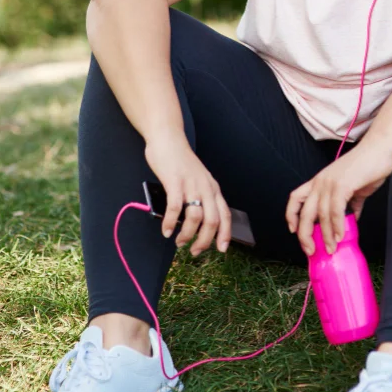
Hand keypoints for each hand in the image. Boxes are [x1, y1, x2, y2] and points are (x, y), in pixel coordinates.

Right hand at [144, 132, 231, 256]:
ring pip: (195, 218)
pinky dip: (170, 223)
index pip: (225, 215)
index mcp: (213, 188)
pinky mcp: (175, 182)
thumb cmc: (180, 162)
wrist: (168, 140)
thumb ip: (199, 197)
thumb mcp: (197, 180)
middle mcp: (206, 187)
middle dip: (204, 241)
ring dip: (187, 235)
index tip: (221, 250)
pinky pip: (175, 208)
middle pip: (212, 221)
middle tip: (195, 251)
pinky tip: (166, 230)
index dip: (225, 234)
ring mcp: (191, 184)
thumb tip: (194, 222)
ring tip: (178, 242)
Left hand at [285, 137, 391, 256]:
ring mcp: (330, 182)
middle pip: (304, 212)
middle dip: (305, 234)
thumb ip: (350, 204)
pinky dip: (338, 225)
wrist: (380, 149)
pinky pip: (335, 210)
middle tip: (311, 250)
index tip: (294, 230)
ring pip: (321, 214)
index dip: (291, 215)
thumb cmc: (368, 166)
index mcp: (319, 181)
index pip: (296, 198)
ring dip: (326, 235)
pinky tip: (341, 235)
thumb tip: (351, 220)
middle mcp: (320, 182)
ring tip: (332, 248)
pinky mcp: (342, 184)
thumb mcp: (353, 188)